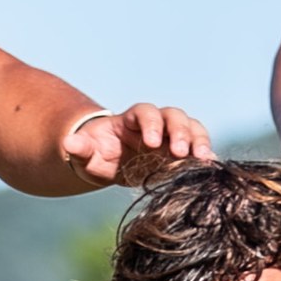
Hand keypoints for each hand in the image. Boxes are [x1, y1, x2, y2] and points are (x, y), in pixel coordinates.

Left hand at [62, 105, 211, 187]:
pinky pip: (197, 148)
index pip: (145, 112)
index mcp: (131, 119)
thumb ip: (80, 149)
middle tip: (182, 153)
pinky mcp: (180, 152)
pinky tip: (211, 168)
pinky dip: (205, 155)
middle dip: (180, 132)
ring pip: (191, 128)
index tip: (152, 142)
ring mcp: (170, 137)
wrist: (108, 161)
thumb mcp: (84, 154)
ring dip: (199, 141)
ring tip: (203, 160)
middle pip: (174, 116)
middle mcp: (155, 123)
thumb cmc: (95, 154)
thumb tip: (68, 143)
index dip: (151, 124)